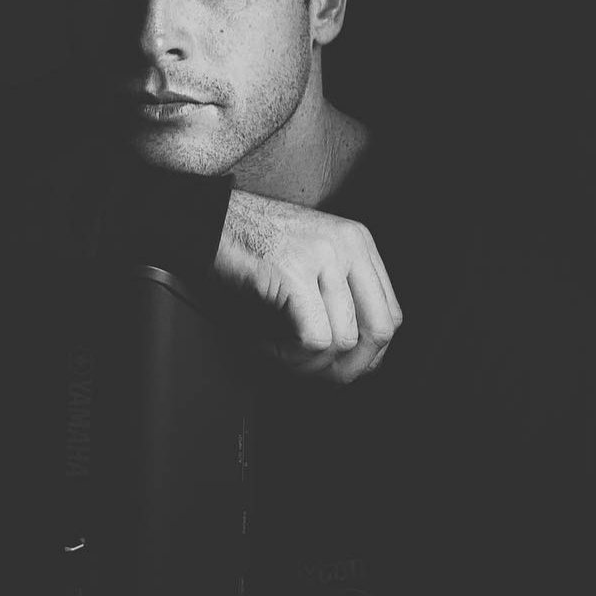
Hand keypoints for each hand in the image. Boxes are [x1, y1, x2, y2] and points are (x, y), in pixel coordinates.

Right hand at [212, 190, 402, 381]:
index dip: (370, 353)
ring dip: (309, 363)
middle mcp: (347, 245)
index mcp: (356, 240)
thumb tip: (356, 351)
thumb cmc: (248, 241)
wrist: (206, 221)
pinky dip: (290, 356)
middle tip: (318, 374)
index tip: (344, 367)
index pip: (389, 312)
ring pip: (343, 341)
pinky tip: (266, 343)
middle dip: (350, 367)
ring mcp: (323, 256)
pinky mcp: (295, 274)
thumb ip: (338, 288)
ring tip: (280, 353)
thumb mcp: (309, 254)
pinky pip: (314, 339)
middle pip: (378, 330)